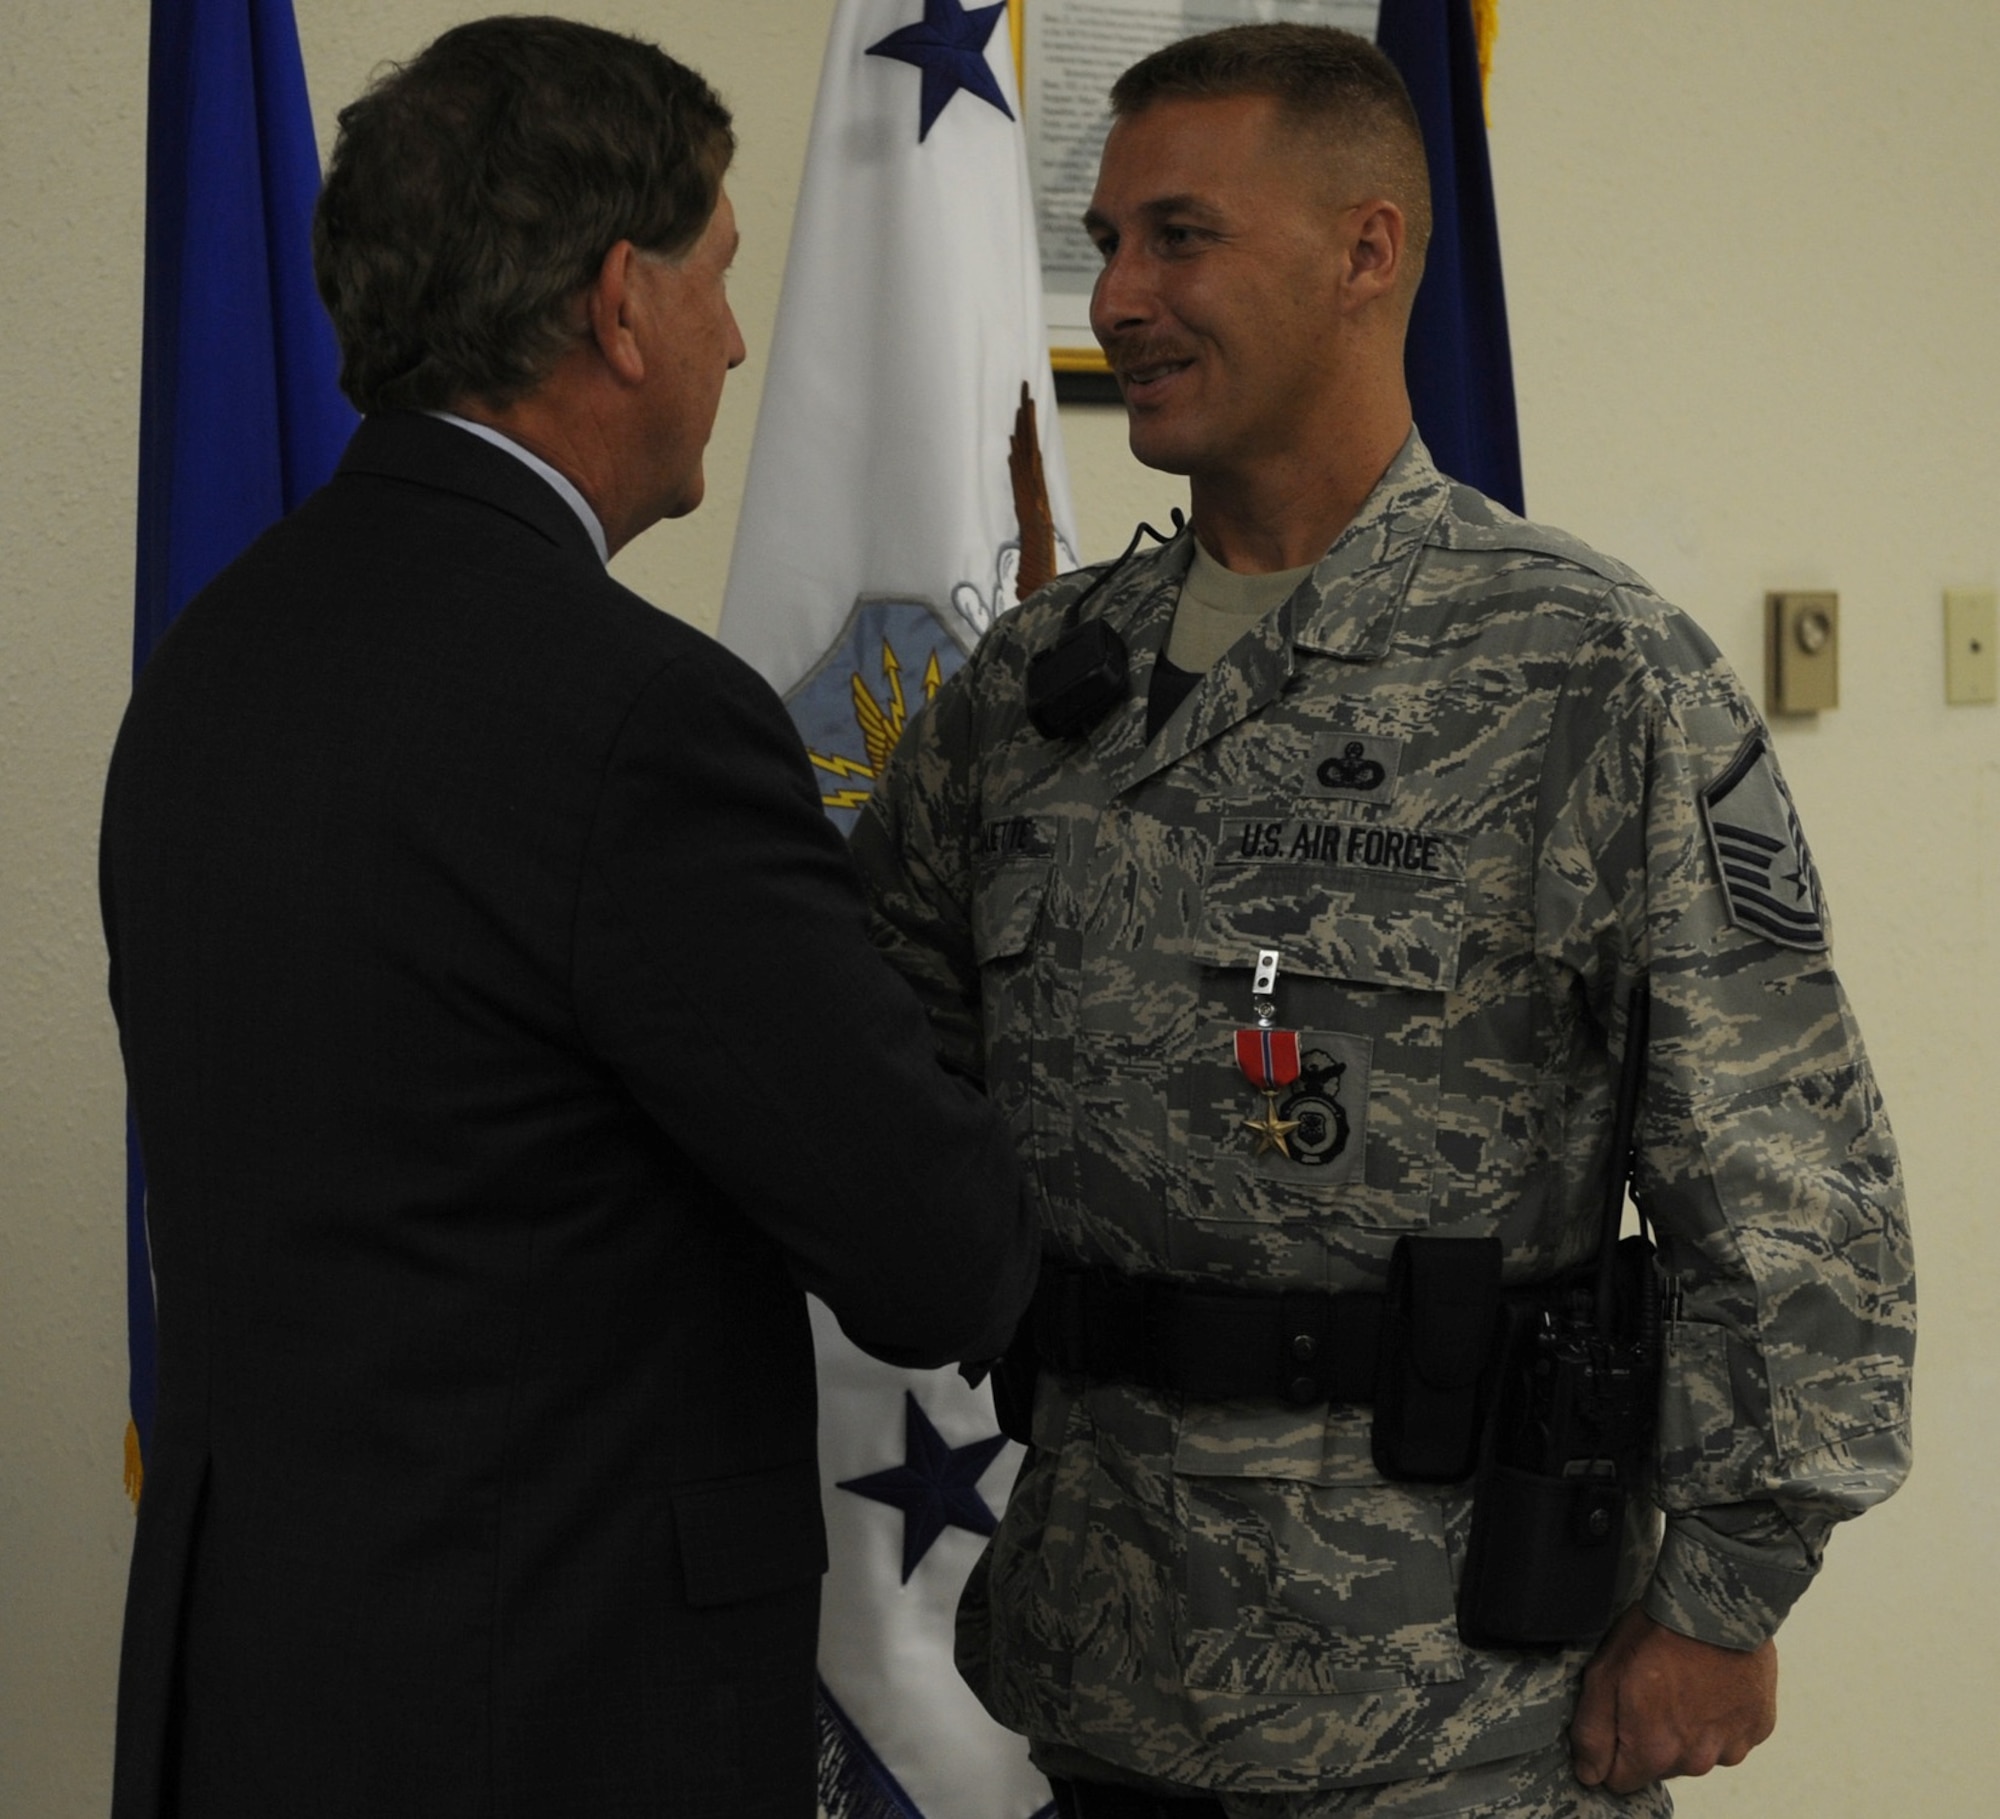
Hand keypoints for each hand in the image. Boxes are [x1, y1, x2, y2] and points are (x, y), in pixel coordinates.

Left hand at [1569, 1603, 1777, 1793]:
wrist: (1715, 1604)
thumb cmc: (1656, 1634)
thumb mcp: (1604, 1675)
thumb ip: (1593, 1733)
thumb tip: (1590, 1774)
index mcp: (1655, 1751)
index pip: (1621, 1779)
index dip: (1612, 1750)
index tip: (1617, 1715)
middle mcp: (1697, 1760)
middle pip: (1661, 1764)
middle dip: (1651, 1735)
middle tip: (1651, 1688)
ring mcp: (1733, 1745)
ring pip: (1698, 1750)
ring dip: (1689, 1727)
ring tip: (1684, 1680)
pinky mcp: (1759, 1727)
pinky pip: (1731, 1734)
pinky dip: (1720, 1716)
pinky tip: (1713, 1682)